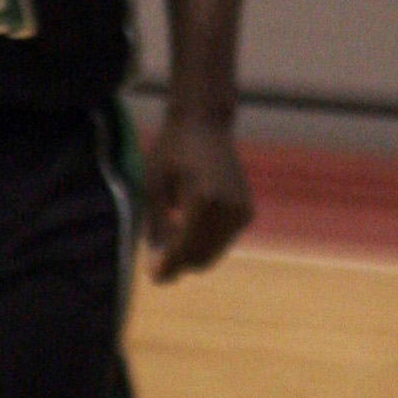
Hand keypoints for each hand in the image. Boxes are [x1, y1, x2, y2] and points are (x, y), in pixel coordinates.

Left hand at [143, 111, 251, 278]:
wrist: (204, 122)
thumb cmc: (172, 150)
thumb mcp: (155, 188)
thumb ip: (158, 229)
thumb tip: (158, 268)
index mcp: (203, 200)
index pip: (184, 251)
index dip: (166, 268)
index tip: (151, 274)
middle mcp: (228, 209)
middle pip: (200, 258)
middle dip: (178, 261)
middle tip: (158, 250)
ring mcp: (241, 211)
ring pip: (212, 254)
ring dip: (191, 251)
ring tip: (174, 225)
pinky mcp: (246, 212)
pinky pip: (222, 241)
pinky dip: (205, 240)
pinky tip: (191, 218)